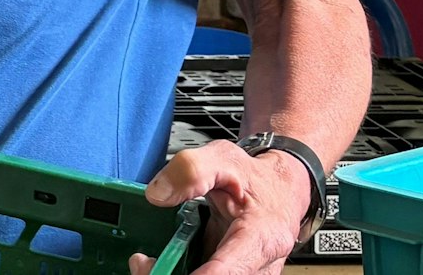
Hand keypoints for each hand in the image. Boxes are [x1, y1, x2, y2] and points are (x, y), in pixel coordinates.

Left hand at [131, 142, 311, 274]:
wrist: (277, 188)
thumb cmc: (256, 178)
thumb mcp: (224, 158)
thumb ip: (190, 169)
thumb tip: (158, 194)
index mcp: (261, 237)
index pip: (230, 270)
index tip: (166, 270)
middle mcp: (260, 264)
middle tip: (145, 263)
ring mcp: (248, 272)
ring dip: (176, 274)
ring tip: (149, 262)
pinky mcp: (234, 273)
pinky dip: (182, 272)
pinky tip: (163, 262)